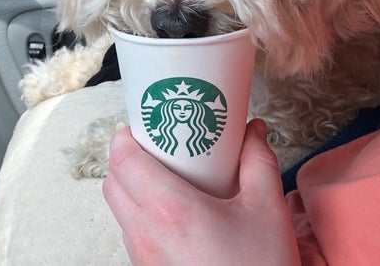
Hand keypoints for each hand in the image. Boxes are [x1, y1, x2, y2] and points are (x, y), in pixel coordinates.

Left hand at [103, 119, 300, 264]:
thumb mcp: (267, 208)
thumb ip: (258, 161)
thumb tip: (252, 132)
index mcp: (170, 209)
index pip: (122, 160)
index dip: (125, 136)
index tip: (142, 127)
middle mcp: (146, 233)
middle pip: (112, 182)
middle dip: (126, 160)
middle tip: (156, 150)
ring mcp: (141, 255)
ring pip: (118, 210)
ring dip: (132, 189)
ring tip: (167, 181)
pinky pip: (131, 233)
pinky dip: (140, 216)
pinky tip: (173, 215)